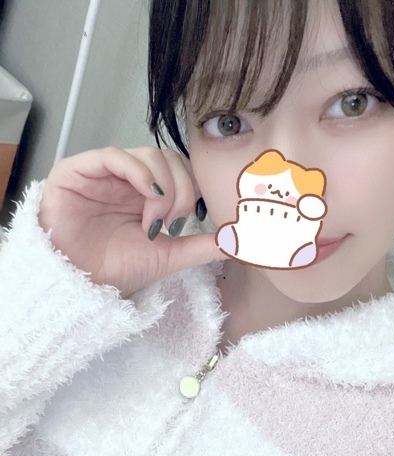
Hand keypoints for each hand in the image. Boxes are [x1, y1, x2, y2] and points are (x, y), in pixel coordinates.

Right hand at [39, 146, 222, 295]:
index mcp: (148, 193)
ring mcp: (104, 173)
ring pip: (149, 155)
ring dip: (162, 188)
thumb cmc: (118, 268)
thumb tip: (237, 241)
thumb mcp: (169, 255)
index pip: (182, 170)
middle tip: (173, 222)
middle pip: (171, 159)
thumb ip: (202, 245)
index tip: (189, 221)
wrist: (81, 284)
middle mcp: (128, 179)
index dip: (194, 188)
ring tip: (153, 222)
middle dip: (182, 190)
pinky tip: (147, 195)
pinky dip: (139, 172)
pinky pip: (114, 155)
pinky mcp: (78, 171)